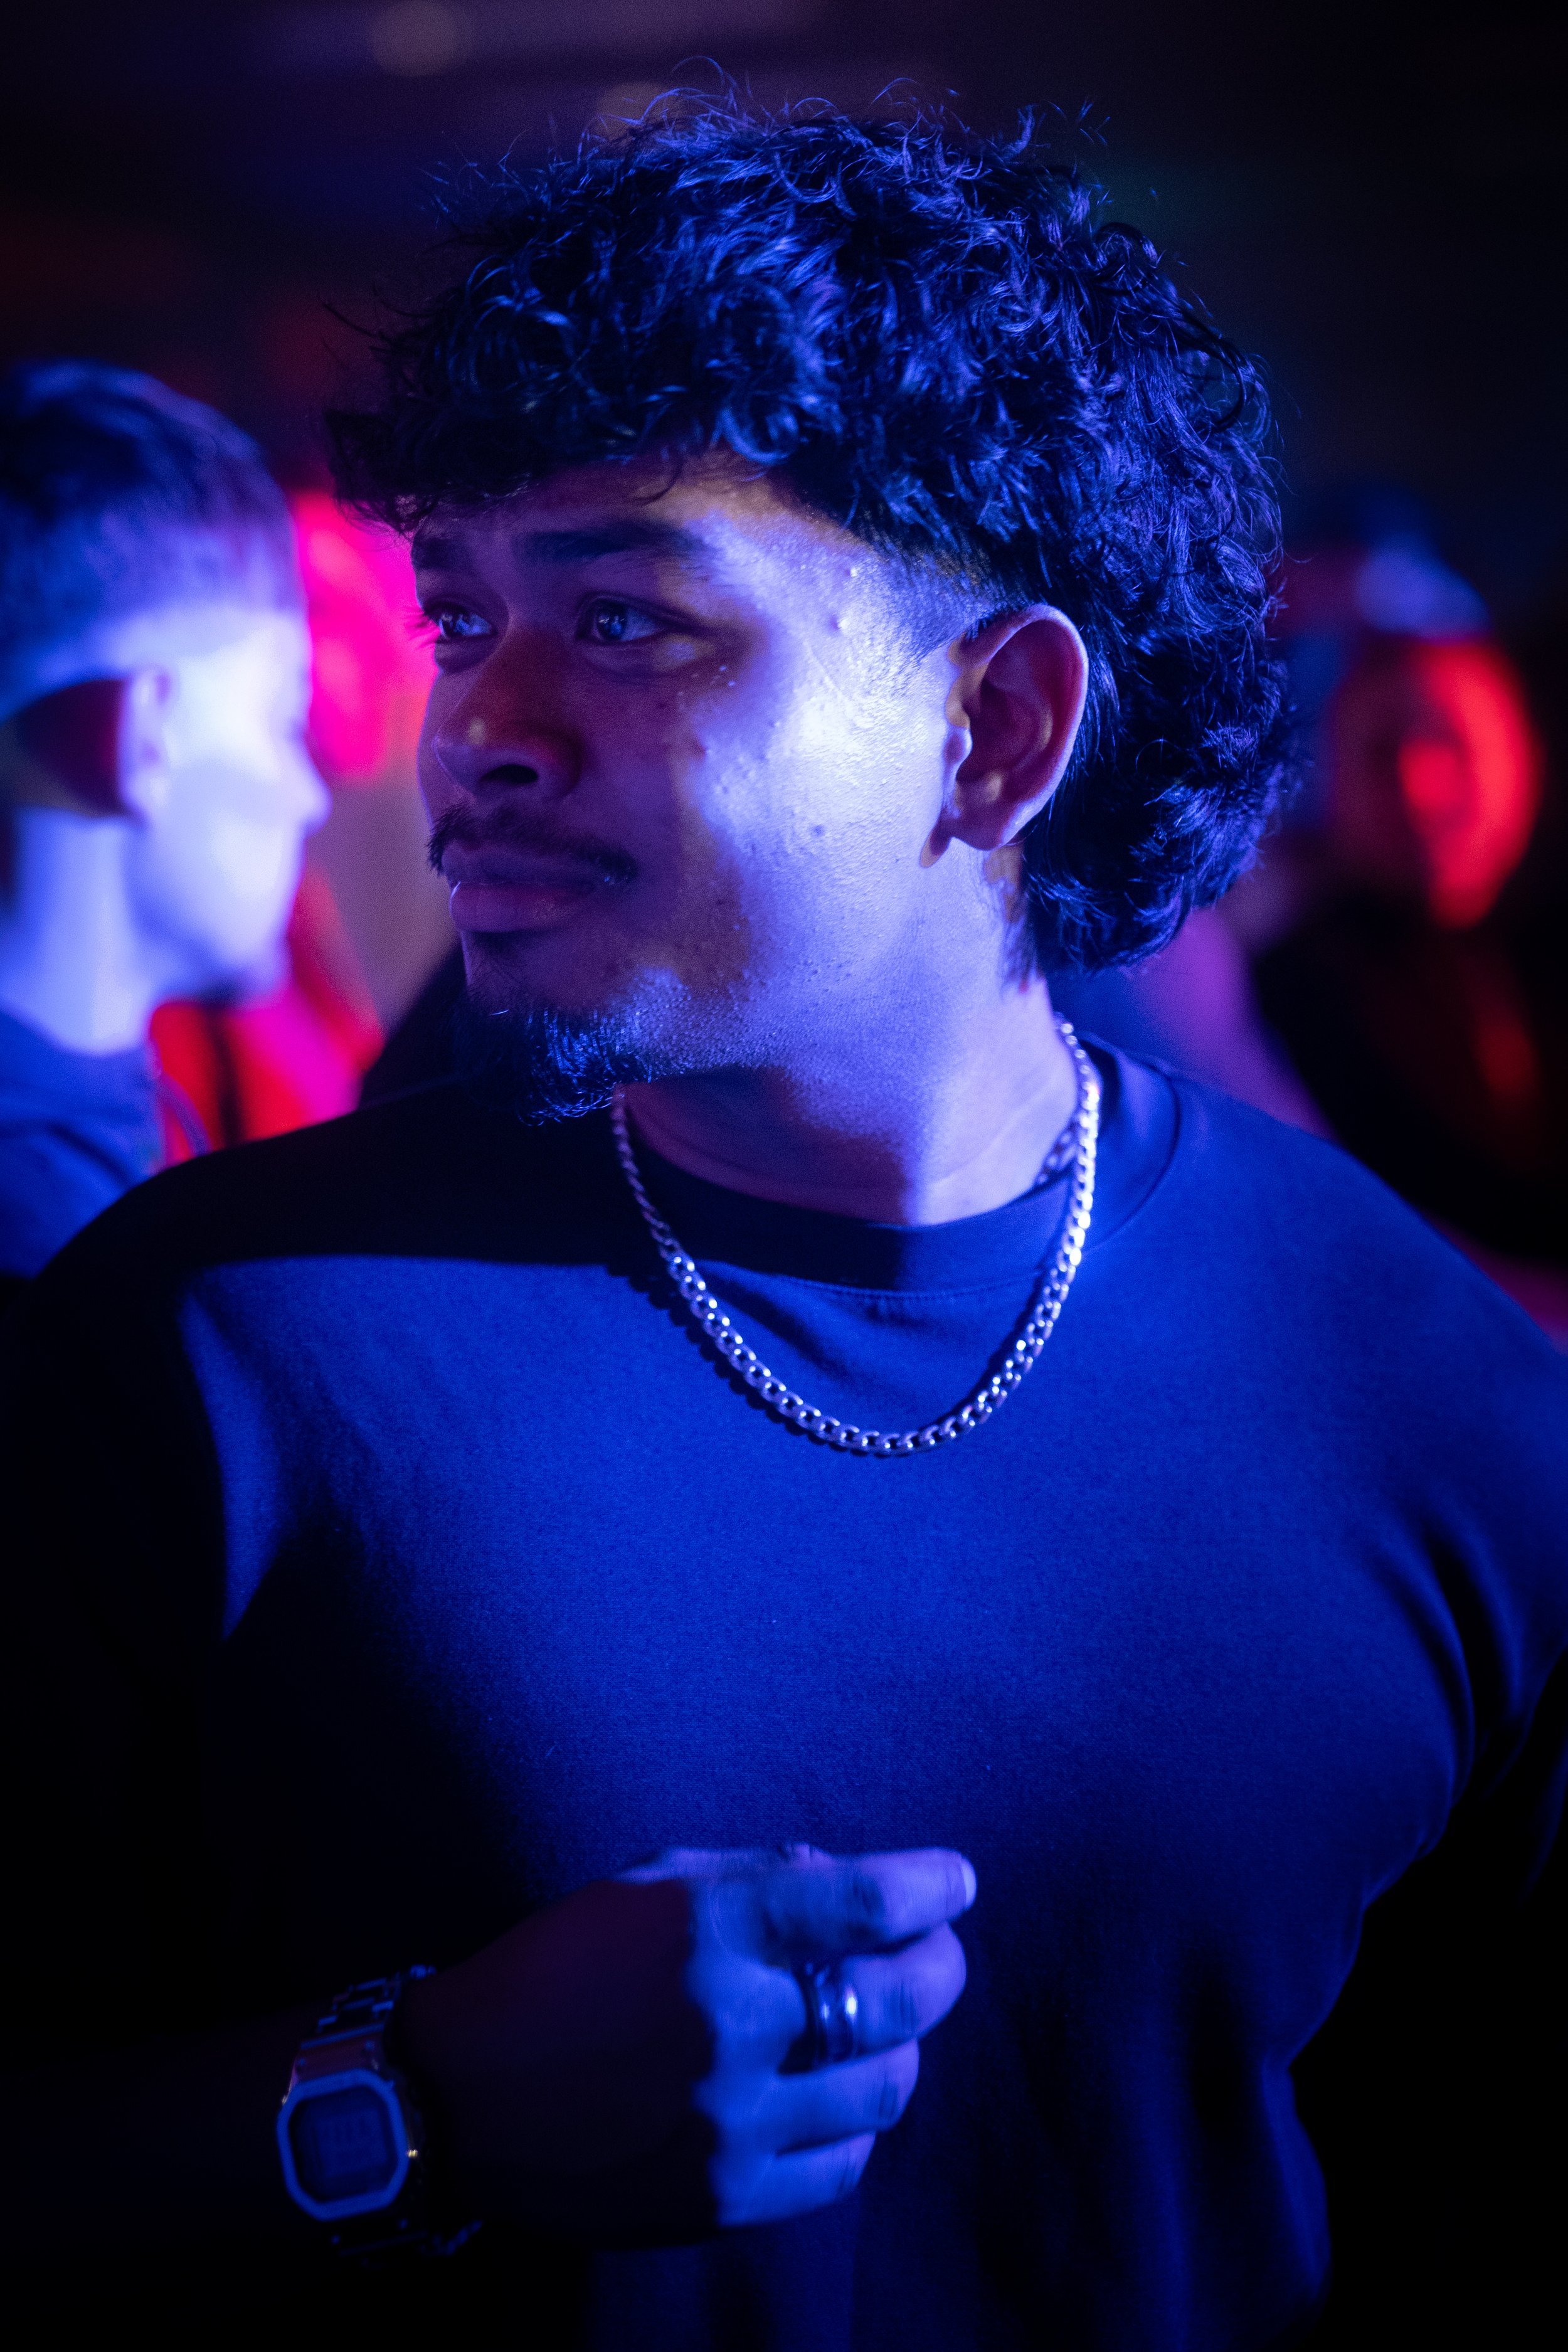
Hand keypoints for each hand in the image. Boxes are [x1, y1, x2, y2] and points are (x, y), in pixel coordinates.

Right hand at [401, 1845, 973, 2242]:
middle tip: (941, 1954)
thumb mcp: (642, 1887)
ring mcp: (729, 2118)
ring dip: (904, 2048)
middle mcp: (729, 2020)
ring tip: (887, 2028)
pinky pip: (842, 2165)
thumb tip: (847, 1880)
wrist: (458, 2096)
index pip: (864, 1900)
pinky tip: (843, 2097)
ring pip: (884, 2086)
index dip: (932, 1887)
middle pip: (897, 1997)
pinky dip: (860, 2125)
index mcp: (707, 1925)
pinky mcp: (723, 2196)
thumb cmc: (555, 1970)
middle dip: (941, 1966)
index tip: (958, 1882)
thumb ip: (751, 1877)